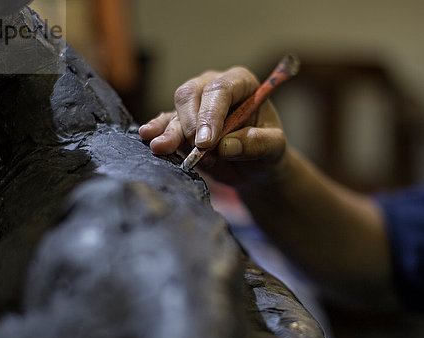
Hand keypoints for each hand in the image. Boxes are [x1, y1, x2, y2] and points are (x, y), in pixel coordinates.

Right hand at [139, 67, 288, 185]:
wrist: (255, 168)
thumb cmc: (268, 151)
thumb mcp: (275, 149)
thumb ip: (257, 144)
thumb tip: (225, 145)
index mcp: (241, 83)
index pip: (221, 89)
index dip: (211, 113)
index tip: (207, 142)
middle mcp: (214, 88)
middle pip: (192, 93)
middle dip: (190, 122)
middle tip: (197, 150)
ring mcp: (195, 104)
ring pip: (176, 109)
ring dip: (171, 131)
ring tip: (162, 148)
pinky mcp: (181, 123)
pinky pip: (165, 122)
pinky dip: (157, 131)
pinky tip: (148, 137)